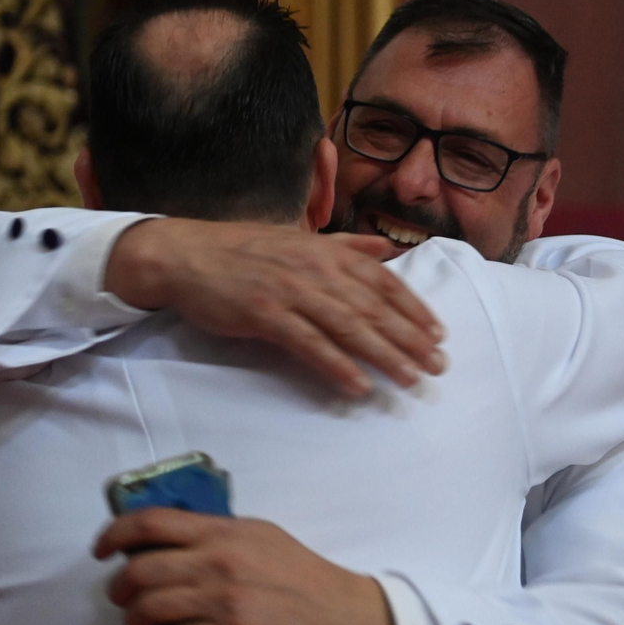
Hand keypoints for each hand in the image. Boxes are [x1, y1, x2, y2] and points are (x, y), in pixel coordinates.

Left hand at [92, 507, 399, 624]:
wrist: (342, 615)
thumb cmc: (303, 575)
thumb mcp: (261, 537)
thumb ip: (219, 536)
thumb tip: (172, 540)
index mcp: (224, 531)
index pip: (153, 522)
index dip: (115, 534)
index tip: (102, 550)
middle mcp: (219, 561)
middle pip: (142, 569)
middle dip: (120, 588)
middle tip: (121, 598)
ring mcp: (224, 599)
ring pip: (151, 609)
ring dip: (134, 621)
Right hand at [104, 218, 445, 396]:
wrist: (185, 254)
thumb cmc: (243, 248)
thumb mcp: (299, 238)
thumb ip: (344, 245)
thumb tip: (384, 247)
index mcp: (327, 250)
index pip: (383, 280)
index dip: (414, 308)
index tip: (438, 333)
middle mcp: (316, 268)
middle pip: (374, 307)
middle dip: (410, 338)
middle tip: (438, 365)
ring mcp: (291, 291)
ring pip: (349, 327)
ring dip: (384, 355)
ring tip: (410, 379)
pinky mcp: (265, 315)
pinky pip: (310, 345)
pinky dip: (337, 366)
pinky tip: (359, 386)